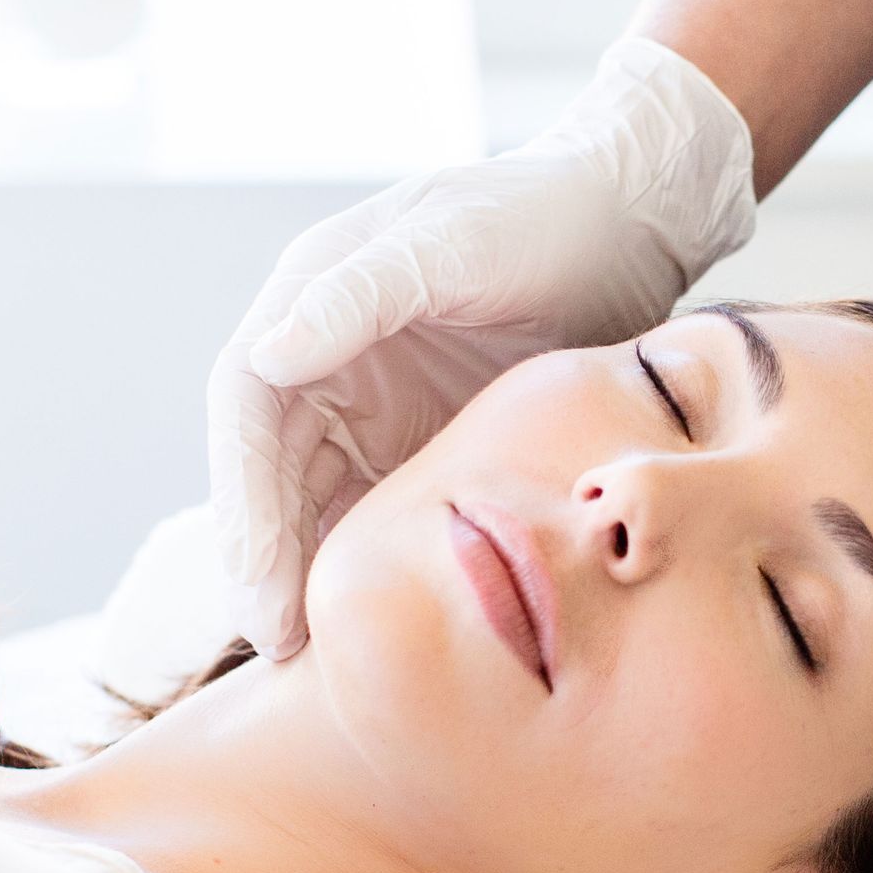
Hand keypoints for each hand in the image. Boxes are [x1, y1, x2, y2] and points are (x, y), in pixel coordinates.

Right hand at [206, 37, 756, 656]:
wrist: (627, 221)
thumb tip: (267, 354)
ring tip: (320, 658)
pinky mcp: (427, 438)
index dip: (244, 502)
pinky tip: (389, 620)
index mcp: (310, 299)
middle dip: (267, 559)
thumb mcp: (452, 242)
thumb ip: (360, 295)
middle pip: (270, 471)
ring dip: (312, 572)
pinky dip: (375, 561)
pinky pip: (383, 508)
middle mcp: (326, 356)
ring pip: (318, 499)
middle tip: (282, 646)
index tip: (260, 585)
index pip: (246, 410)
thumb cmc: (536, 214)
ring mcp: (375, 402)